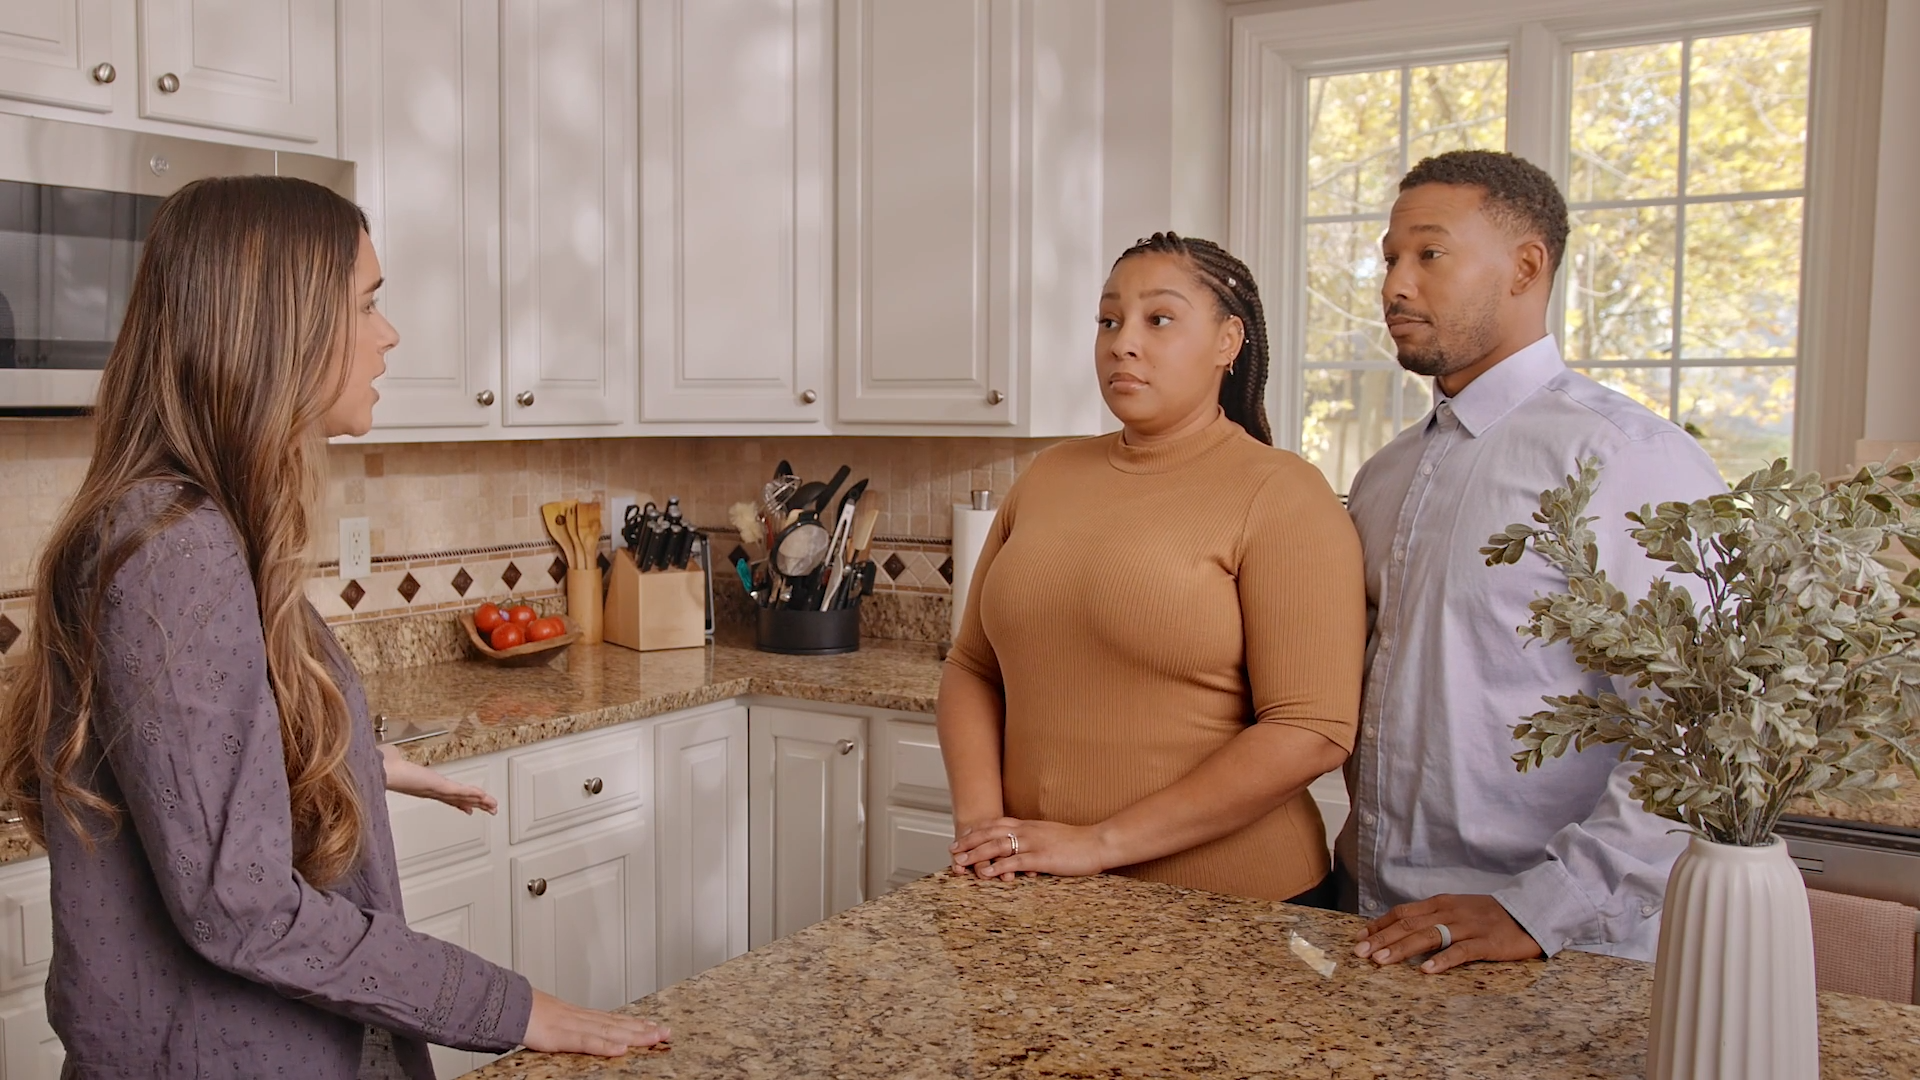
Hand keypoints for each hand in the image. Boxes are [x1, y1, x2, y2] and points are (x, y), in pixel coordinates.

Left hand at [379, 745, 497, 814]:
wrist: (377, 771)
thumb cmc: (379, 766)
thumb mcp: (391, 759)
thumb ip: (394, 757)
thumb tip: (388, 752)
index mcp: (423, 786)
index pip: (447, 796)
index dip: (460, 803)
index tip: (469, 810)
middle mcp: (431, 791)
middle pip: (459, 799)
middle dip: (477, 805)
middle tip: (491, 810)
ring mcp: (435, 789)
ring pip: (463, 797)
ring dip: (480, 801)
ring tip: (494, 806)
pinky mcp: (438, 786)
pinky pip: (460, 791)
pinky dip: (473, 794)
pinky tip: (484, 796)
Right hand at [522, 989, 668, 1055]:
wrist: (502, 1005)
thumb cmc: (523, 1014)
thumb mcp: (550, 1021)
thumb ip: (566, 1028)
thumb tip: (574, 1033)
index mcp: (578, 1015)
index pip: (613, 1019)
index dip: (635, 1023)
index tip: (655, 1026)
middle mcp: (580, 1018)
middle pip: (617, 1024)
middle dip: (643, 1029)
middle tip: (666, 1032)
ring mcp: (571, 1025)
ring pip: (608, 1031)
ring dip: (634, 1035)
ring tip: (655, 1037)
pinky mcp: (559, 1036)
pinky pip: (585, 1042)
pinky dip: (605, 1045)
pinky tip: (621, 1049)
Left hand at [949, 817, 1111, 881]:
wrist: (1098, 842)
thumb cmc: (1078, 843)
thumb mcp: (1050, 836)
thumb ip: (1034, 839)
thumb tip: (1022, 849)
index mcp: (1029, 826)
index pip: (996, 824)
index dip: (976, 831)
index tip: (961, 837)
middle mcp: (1027, 831)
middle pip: (990, 833)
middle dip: (969, 841)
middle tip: (952, 850)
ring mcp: (1033, 843)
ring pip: (997, 846)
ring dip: (976, 854)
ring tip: (960, 862)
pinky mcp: (1042, 858)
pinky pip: (1015, 862)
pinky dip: (998, 867)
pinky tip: (986, 873)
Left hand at [1354, 894, 1542, 973]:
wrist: (1530, 912)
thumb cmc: (1490, 916)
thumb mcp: (1457, 911)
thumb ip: (1432, 919)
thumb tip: (1401, 932)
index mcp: (1441, 904)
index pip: (1402, 913)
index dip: (1379, 925)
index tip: (1358, 938)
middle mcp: (1450, 912)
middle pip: (1409, 924)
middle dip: (1382, 939)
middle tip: (1360, 953)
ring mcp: (1468, 926)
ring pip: (1429, 936)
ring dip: (1403, 949)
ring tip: (1382, 962)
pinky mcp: (1487, 942)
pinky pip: (1461, 951)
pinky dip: (1443, 960)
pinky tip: (1427, 970)